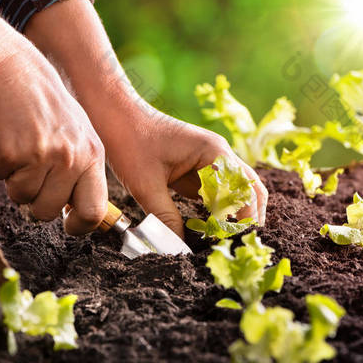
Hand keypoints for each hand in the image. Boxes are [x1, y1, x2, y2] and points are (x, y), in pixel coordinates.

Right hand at [0, 49, 107, 234]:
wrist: (10, 68)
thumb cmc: (44, 104)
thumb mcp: (78, 133)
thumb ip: (81, 170)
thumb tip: (80, 212)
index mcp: (93, 155)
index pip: (94, 211)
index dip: (79, 226)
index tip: (69, 225)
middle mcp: (71, 158)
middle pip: (49, 212)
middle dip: (36, 205)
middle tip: (32, 179)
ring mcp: (41, 156)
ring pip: (21, 199)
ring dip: (14, 181)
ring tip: (21, 150)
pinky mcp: (11, 153)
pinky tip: (5, 137)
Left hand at [22, 0, 267, 236]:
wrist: (113, 114)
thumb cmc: (129, 141)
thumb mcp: (146, 185)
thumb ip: (165, 218)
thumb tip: (178, 249)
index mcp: (214, 153)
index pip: (246, 189)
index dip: (244, 218)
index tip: (232, 242)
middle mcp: (218, 155)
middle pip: (250, 189)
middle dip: (248, 217)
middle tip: (237, 244)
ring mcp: (209, 161)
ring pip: (235, 191)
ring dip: (233, 215)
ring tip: (224, 241)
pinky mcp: (196, 168)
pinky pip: (215, 192)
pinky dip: (216, 210)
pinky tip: (208, 230)